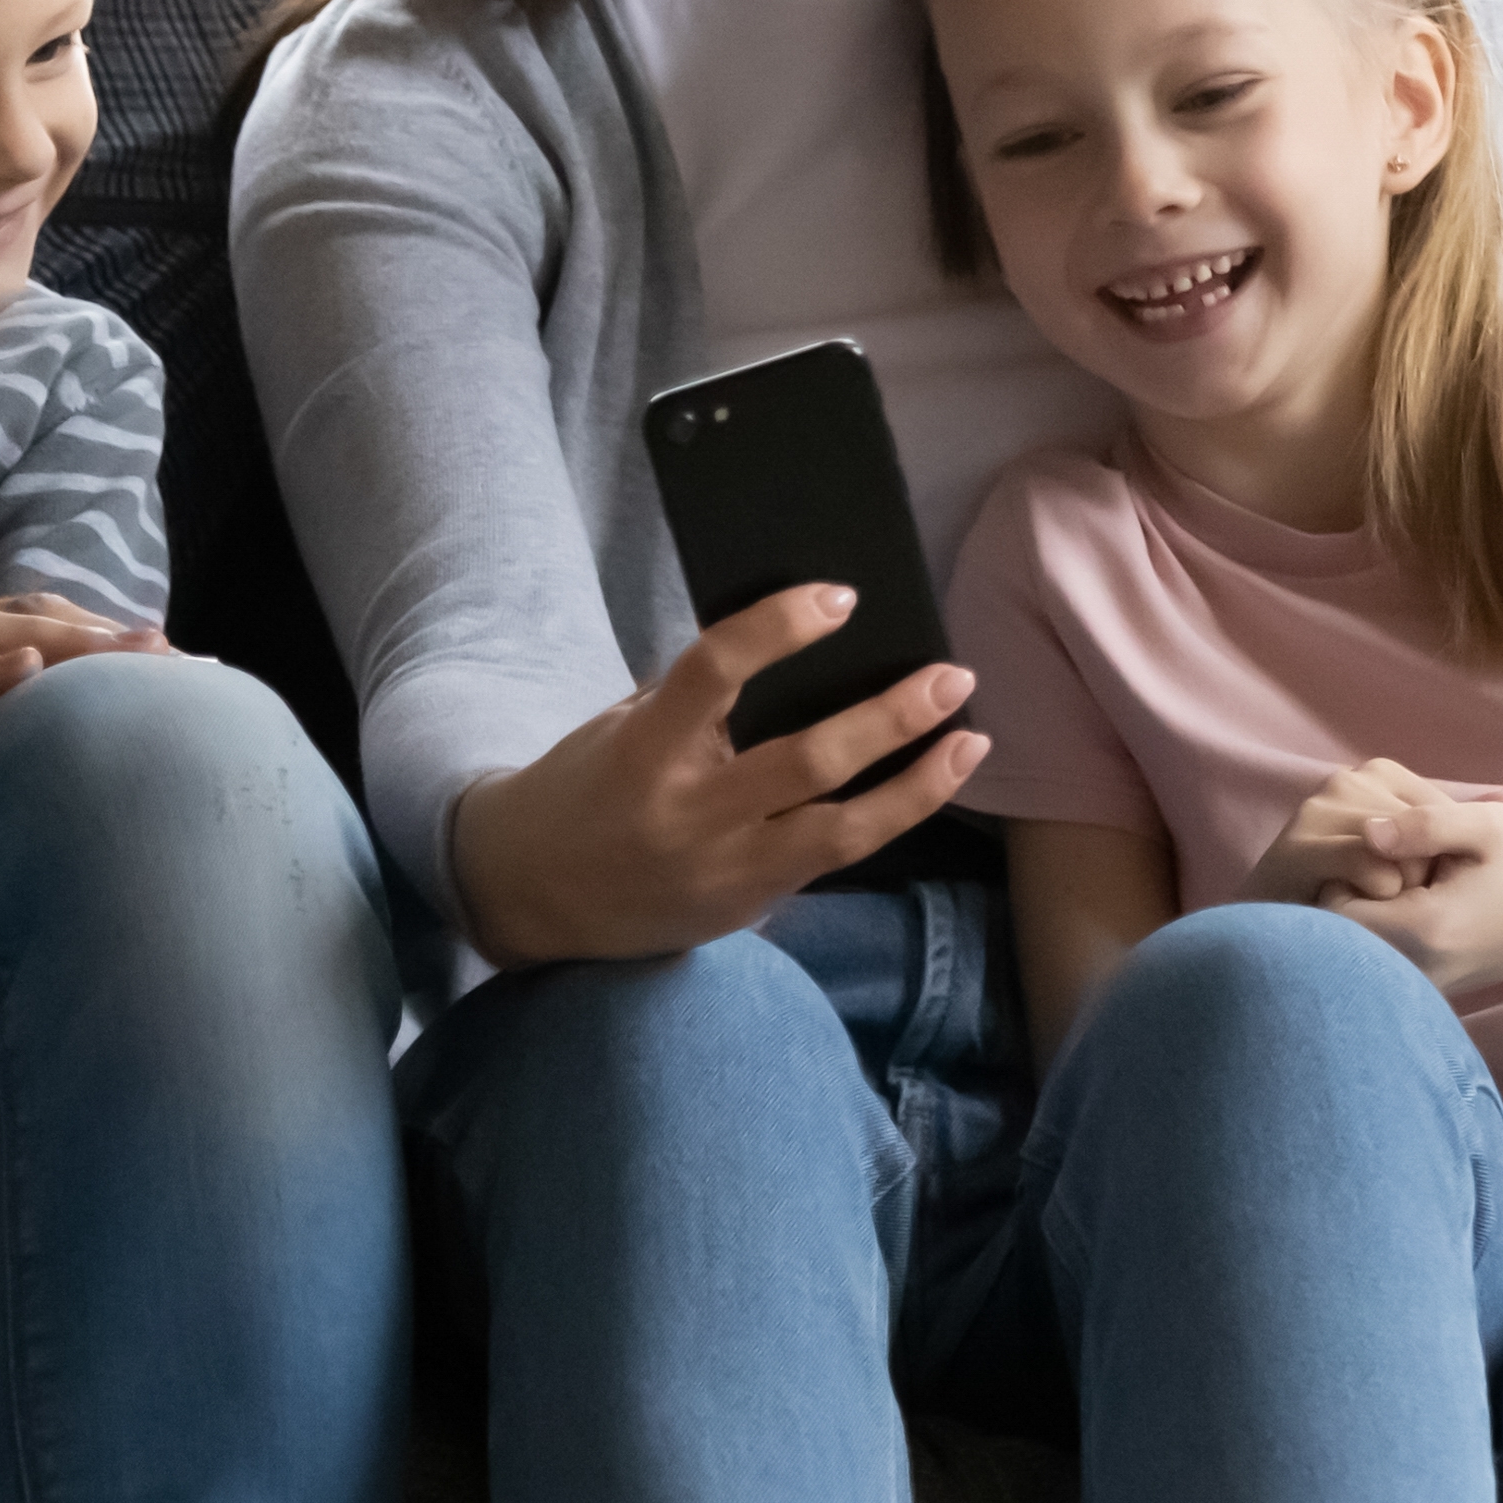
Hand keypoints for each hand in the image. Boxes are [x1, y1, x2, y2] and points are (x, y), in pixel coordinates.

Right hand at [448, 586, 988, 967]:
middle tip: (949, 676)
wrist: (533, 895)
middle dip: (888, 718)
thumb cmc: (584, 787)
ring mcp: (726, 869)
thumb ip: (693, 697)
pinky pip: (833, 858)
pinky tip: (929, 784)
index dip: (779, 627)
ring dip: (917, 784)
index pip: (714, 671)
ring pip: (842, 832)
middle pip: (806, 762)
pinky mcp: (750, 905)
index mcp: (644, 751)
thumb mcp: (620, 727)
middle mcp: (690, 815)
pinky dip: (888, 818)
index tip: (839, 597)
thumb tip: (786, 640)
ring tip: (969, 740)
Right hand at [1241, 757, 1461, 907]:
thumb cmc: (1363, 903)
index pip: (1443, 813)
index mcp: (1379, 775)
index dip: (1442, 862)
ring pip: (1396, 849)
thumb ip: (1463, 829)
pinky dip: (1377, 891)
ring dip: (1399, 890)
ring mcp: (1318, 809)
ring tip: (1374, 908)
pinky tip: (1359, 908)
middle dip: (1421, 876)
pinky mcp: (1296, 844)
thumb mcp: (1430, 860)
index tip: (1419, 890)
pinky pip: (1365, 862)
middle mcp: (1348, 782)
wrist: (1285, 942)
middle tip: (1394, 904)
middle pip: (1420, 832)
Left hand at [1324, 795, 1502, 996]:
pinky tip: (1415, 907)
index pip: (1334, 909)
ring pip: (1357, 952)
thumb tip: (1365, 831)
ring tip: (1407, 887)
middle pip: (1337, 936)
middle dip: (1351, 895)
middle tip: (1393, 870)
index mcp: (1428, 932)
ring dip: (1367, 916)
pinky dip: (1384, 934)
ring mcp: (1425, 989)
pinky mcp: (1431, 990)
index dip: (1346, 872)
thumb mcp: (1488, 825)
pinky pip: (1380, 963)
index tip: (1381, 854)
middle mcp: (1420, 972)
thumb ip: (1423, 824)